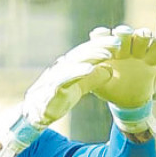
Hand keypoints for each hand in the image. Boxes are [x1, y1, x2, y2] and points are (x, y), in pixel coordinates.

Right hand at [0, 37, 118, 156]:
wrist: (35, 114)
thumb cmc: (58, 98)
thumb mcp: (81, 87)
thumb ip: (94, 79)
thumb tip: (110, 70)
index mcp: (70, 65)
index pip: (88, 52)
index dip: (103, 45)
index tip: (120, 42)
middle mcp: (63, 66)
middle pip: (83, 52)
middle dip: (101, 46)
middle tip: (118, 42)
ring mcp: (56, 75)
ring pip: (76, 61)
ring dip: (92, 56)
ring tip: (108, 54)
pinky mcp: (52, 87)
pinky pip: (65, 77)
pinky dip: (77, 71)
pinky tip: (90, 69)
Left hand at [89, 25, 155, 133]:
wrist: (129, 102)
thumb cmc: (109, 89)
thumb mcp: (97, 85)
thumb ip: (89, 75)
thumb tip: (69, 64)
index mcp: (107, 49)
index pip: (102, 35)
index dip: (102, 37)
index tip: (104, 49)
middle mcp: (123, 45)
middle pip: (124, 32)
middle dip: (123, 36)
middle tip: (122, 46)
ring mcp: (140, 49)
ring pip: (142, 34)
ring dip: (142, 37)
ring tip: (141, 45)